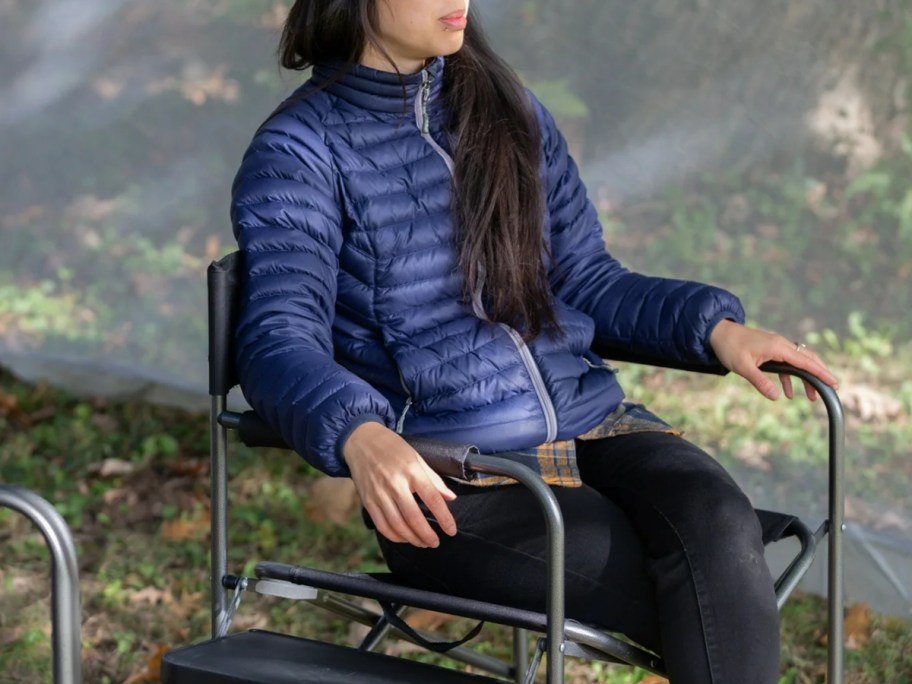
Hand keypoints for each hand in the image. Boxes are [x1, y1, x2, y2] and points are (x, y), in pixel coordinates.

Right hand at [342, 422, 457, 547]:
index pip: (433, 499)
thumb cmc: (392, 448)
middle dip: (427, 535)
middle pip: (414, 517)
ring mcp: (379, 493)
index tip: (451, 530)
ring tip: (422, 543)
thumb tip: (451, 498)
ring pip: (397, 525)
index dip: (444, 518)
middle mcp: (395, 483)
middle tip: (435, 542)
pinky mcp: (367, 500)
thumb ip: (434, 480)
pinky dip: (394, 536)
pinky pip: (382, 525)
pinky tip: (404, 538)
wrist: (361, 441)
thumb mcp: (417, 458)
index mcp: (412, 470)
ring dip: (412, 538)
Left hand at [709, 320, 838, 400]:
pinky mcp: (770, 350)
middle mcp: (781, 345)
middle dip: (819, 375)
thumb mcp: (743, 367)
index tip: (833, 382)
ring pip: (798, 362)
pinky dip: (790, 378)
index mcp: (778, 347)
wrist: (717, 332)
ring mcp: (776, 347)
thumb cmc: (729, 347)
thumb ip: (760, 382)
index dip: (820, 373)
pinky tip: (788, 393)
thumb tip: (775, 397)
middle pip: (807, 359)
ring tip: (812, 396)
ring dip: (806, 378)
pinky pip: (786, 365)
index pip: (805, 361)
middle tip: (831, 389)